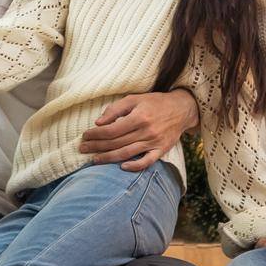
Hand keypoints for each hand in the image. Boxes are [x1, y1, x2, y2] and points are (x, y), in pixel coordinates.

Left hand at [78, 89, 200, 170]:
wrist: (182, 109)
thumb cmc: (155, 102)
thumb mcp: (134, 99)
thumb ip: (115, 109)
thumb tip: (98, 122)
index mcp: (139, 117)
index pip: (112, 129)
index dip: (96, 134)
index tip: (85, 136)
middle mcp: (146, 131)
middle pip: (116, 142)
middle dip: (97, 147)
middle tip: (83, 149)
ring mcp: (154, 142)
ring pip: (127, 153)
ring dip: (108, 158)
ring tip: (94, 160)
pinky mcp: (161, 150)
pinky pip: (147, 162)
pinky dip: (135, 166)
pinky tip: (122, 167)